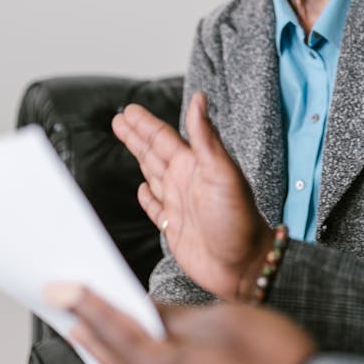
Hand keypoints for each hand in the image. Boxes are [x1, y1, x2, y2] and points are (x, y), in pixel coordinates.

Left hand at [46, 284, 315, 363]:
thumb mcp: (226, 321)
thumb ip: (177, 318)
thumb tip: (147, 311)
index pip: (114, 329)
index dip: (85, 303)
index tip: (59, 287)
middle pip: (113, 363)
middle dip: (90, 332)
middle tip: (68, 309)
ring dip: (112, 359)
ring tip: (95, 336)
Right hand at [112, 92, 273, 300]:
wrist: (244, 265)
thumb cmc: (239, 220)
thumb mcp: (222, 173)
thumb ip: (206, 137)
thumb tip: (199, 98)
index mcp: (195, 165)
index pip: (163, 138)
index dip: (145, 124)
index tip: (129, 110)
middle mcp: (186, 182)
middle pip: (154, 152)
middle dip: (136, 135)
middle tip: (119, 119)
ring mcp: (180, 204)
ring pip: (152, 174)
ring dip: (138, 157)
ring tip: (126, 142)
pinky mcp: (174, 228)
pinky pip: (155, 208)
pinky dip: (147, 198)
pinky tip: (142, 189)